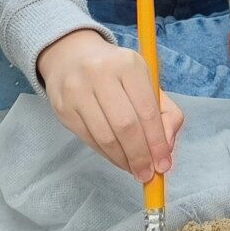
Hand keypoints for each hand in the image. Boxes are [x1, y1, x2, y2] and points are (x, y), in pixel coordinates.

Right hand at [38, 30, 184, 182]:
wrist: (71, 57)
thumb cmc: (117, 74)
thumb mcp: (146, 82)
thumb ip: (166, 113)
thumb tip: (167, 149)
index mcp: (129, 64)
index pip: (147, 111)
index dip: (157, 143)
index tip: (164, 165)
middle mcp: (100, 73)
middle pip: (125, 126)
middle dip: (140, 156)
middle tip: (147, 174)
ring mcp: (77, 90)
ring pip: (105, 137)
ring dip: (123, 160)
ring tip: (134, 169)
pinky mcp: (62, 107)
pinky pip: (89, 140)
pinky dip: (107, 155)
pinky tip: (117, 158)